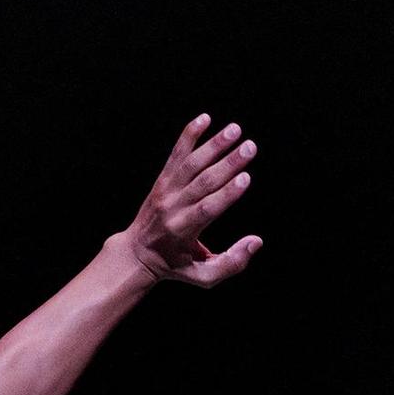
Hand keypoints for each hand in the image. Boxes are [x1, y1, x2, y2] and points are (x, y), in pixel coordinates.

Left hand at [121, 113, 262, 288]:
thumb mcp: (202, 276)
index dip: (226, 194)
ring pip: (191, 164)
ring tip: (235, 129)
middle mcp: (173, 208)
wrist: (136, 253)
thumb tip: (256, 241)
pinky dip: (188, 135)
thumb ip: (231, 263)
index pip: (206, 209)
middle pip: (202, 182)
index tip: (246, 177)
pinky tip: (204, 118)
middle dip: (228, 164)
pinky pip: (175, 154)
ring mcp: (166, 191)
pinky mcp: (162, 180)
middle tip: (250, 147)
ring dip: (213, 145)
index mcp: (183, 231)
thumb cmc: (176, 266)